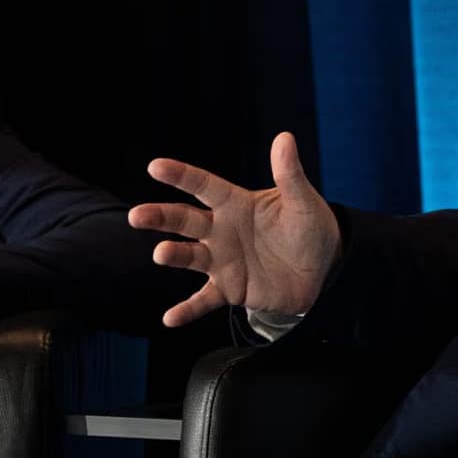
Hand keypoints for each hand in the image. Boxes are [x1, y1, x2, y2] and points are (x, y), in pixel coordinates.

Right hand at [128, 132, 339, 326]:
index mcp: (235, 203)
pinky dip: (187, 310)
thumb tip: (285, 137)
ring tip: (161, 254)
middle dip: (160, 216)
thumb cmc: (309, 228)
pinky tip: (169, 319)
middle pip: (184, 219)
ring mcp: (222, 260)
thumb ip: (290, 174)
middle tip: (137, 215)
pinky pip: (204, 300)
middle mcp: (221, 229)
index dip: (180, 175)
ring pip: (190, 256)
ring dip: (173, 254)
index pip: (203, 185)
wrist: (320, 270)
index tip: (155, 166)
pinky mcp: (230, 288)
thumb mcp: (303, 201)